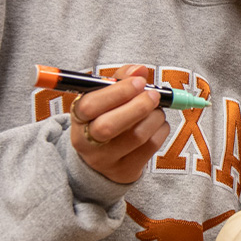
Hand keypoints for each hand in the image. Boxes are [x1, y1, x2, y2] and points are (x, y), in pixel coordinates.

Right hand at [69, 65, 169, 183]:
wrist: (102, 160)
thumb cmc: (106, 116)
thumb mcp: (105, 96)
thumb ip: (121, 77)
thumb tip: (140, 69)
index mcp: (78, 119)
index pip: (89, 105)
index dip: (117, 91)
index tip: (139, 81)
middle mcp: (87, 142)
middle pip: (109, 126)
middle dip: (138, 106)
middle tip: (154, 94)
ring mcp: (105, 160)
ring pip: (136, 136)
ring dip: (154, 116)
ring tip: (156, 109)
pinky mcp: (125, 171)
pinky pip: (150, 147)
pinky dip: (161, 129)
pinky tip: (158, 124)